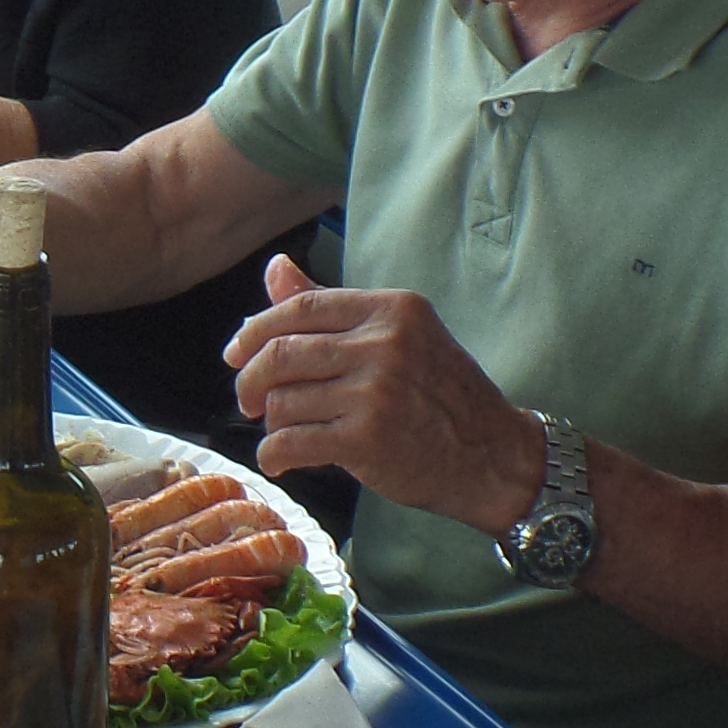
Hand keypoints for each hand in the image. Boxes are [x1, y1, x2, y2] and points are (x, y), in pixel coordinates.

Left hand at [221, 254, 543, 527]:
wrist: (491, 456)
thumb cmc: (440, 395)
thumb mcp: (398, 337)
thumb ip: (331, 306)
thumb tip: (274, 267)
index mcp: (391, 309)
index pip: (300, 307)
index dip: (255, 330)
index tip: (235, 353)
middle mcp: (385, 344)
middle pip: (281, 353)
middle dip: (250, 380)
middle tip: (247, 400)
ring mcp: (376, 392)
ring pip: (283, 400)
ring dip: (270, 423)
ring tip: (283, 432)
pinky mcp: (367, 439)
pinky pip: (291, 442)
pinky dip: (274, 454)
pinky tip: (281, 459)